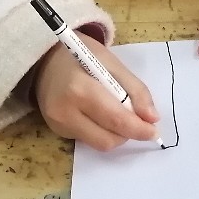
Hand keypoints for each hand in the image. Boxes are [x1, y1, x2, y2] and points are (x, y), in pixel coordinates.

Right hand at [33, 33, 159, 151]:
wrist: (44, 57)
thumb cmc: (81, 54)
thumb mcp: (111, 62)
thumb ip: (135, 89)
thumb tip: (153, 118)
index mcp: (79, 89)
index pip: (115, 119)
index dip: (138, 129)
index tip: (154, 131)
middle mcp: (65, 112)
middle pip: (107, 139)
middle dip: (128, 133)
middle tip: (138, 119)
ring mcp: (58, 124)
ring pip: (99, 144)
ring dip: (116, 134)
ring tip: (116, 112)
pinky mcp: (56, 131)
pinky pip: (88, 139)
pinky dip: (102, 130)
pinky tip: (99, 113)